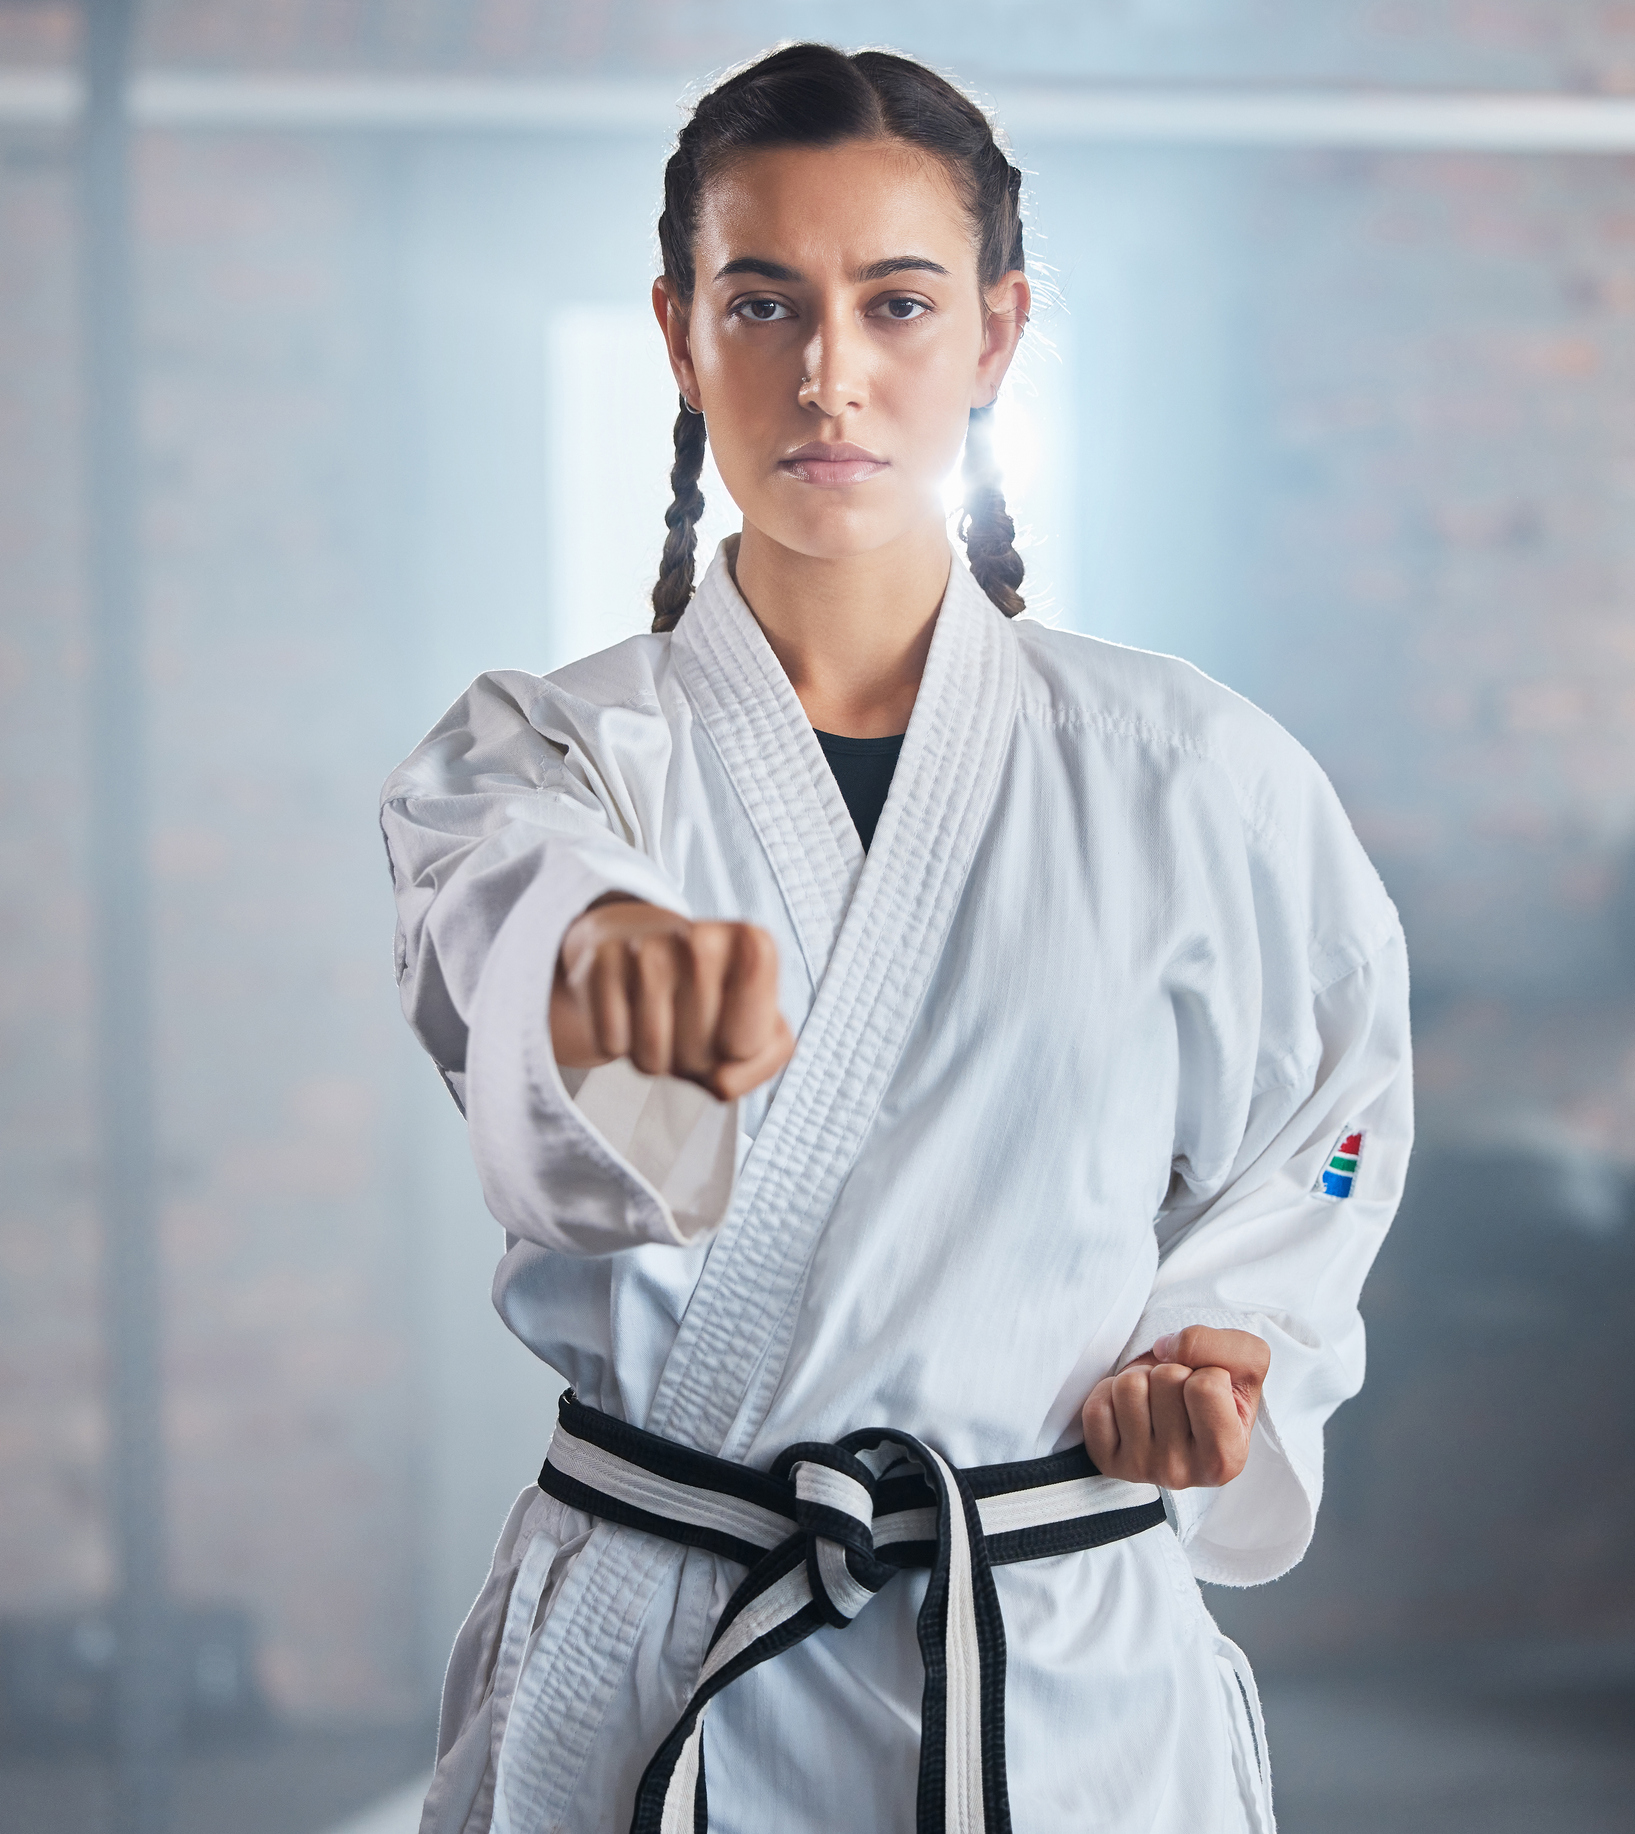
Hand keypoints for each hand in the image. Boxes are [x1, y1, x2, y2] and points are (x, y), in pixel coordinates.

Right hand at [550, 896, 795, 1101]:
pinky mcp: (600, 961)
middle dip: (694, 1058)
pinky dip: (618, 1043)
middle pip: (699, 1056)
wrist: (638, 949)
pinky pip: (611, 1043)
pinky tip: (627, 1011)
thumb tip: (720, 1081)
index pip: (746, 1045)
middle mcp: (700, 938)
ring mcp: (646, 946)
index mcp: (754, 947)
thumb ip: (767, 1058)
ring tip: (660, 1020)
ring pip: (652, 1055)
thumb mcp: (756, 1025)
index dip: (735, 1053)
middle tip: (688, 1024)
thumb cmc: (707, 995)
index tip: (732, 1025)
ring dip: (656, 1057)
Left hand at [1080, 1326, 1269, 1488]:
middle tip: (1179, 1393)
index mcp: (1225, 1458)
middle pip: (1165, 1379)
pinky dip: (1110, 1392)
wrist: (1187, 1414)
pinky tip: (1132, 1408)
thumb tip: (1164, 1350)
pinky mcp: (1107, 1460)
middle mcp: (1182, 1473)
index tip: (1208, 1388)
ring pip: (1128, 1386)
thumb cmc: (1222, 1393)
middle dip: (1172, 1370)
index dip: (1208, 1370)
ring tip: (1156, 1398)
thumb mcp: (1246, 1364)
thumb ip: (1224, 1347)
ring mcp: (1141, 1468)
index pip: (1205, 1386)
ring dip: (1142, 1377)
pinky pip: (1097, 1407)